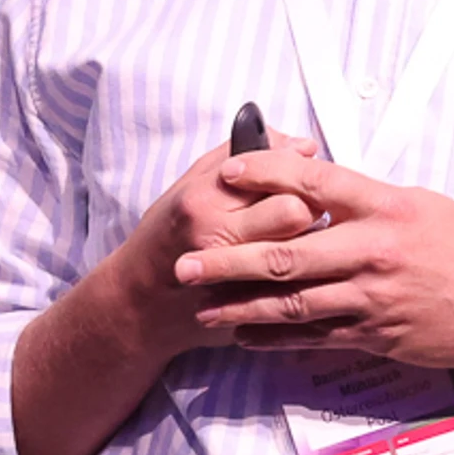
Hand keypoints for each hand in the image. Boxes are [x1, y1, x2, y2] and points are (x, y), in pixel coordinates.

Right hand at [104, 128, 321, 361]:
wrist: (140, 303)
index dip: (297, 170)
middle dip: (312, 204)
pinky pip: (296, 288)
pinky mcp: (247, 310)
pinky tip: (302, 266)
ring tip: (310, 233)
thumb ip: (242, 156)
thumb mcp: (191, 185)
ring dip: (313, 239)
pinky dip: (307, 274)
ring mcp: (233, 280)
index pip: (274, 176)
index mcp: (203, 202)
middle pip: (295, 212)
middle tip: (313, 204)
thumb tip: (300, 144)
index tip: (304, 169)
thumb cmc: (166, 236)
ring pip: (301, 251)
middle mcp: (218, 239)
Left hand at [175, 150, 453, 381]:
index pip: (315, 184)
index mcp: (386, 209)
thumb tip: (320, 187)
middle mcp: (373, 253)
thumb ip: (369, 199)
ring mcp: (371, 299)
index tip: (227, 172)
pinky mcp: (373, 335)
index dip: (266, 175)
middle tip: (185, 262)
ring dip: (240, 306)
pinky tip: (244, 333)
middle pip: (286, 254)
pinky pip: (313, 337)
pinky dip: (275, 336)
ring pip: (292, 304)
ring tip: (201, 305)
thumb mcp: (423, 204)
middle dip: (229, 259)